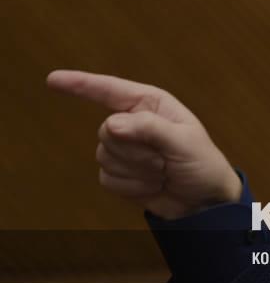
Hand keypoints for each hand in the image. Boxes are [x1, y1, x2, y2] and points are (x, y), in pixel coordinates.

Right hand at [47, 70, 242, 219]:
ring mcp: (124, 149)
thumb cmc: (202, 164)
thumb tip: (110, 125)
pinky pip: (107, 179)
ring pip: (104, 157)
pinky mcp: (119, 174)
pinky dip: (131, 187)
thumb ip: (149, 129)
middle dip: (136, 152)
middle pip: (106, 132)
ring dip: (137, 171)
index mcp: (150, 105)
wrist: (205, 202)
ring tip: (162, 171)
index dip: (80, 84)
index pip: (109, 90)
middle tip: (164, 159)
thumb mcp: (184, 142)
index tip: (52, 80)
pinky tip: (152, 185)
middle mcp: (133, 123)